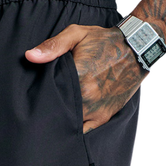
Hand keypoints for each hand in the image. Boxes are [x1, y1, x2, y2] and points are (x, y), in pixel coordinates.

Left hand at [25, 23, 146, 131]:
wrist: (136, 49)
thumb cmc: (104, 41)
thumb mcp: (77, 34)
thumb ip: (53, 46)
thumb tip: (30, 56)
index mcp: (78, 76)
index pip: (49, 94)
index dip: (39, 98)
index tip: (33, 99)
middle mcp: (87, 96)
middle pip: (58, 112)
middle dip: (48, 112)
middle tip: (38, 111)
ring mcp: (96, 109)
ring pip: (70, 124)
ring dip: (61, 123)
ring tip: (51, 120)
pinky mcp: (104, 116)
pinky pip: (86, 131)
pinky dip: (76, 130)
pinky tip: (67, 126)